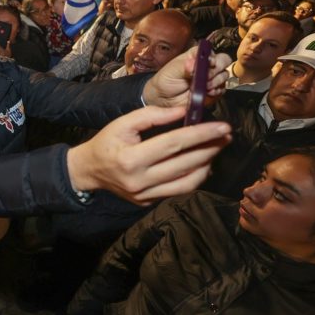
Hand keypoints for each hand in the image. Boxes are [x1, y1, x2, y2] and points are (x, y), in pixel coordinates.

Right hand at [67, 106, 230, 204]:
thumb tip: (183, 112)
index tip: (223, 126)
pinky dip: (194, 177)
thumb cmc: (106, 143)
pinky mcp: (148, 202)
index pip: (174, 144)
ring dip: (207, 165)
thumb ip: (152, 115)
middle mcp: (140, 181)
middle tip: (226, 136)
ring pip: (187, 183)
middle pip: (185, 164)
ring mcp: (145, 195)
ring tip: (215, 149)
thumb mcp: (123, 123)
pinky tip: (201, 164)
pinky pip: (178, 190)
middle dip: (210, 148)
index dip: (201, 134)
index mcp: (131, 158)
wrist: (88, 171)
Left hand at [142, 46, 230, 106]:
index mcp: (197, 55)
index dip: (213, 57)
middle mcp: (206, 65)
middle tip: (206, 76)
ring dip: (216, 81)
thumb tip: (193, 62)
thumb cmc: (166, 80)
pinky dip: (217, 91)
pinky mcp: (213, 90)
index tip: (209, 63)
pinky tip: (208, 92)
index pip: (211, 51)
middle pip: (223, 61)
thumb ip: (184, 66)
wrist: (164, 98)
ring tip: (204, 86)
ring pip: (224, 75)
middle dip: (217, 69)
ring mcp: (211, 78)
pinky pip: (222, 89)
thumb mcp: (172, 70)